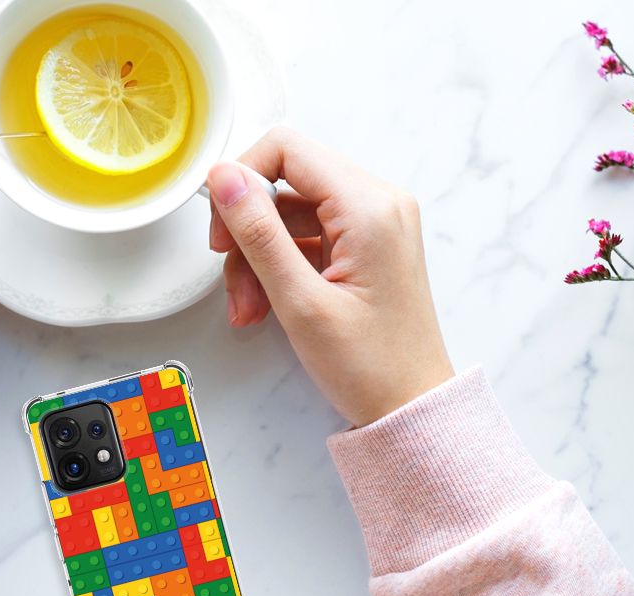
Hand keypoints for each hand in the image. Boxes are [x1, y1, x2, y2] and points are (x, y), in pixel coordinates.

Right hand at [207, 128, 452, 426]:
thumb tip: (224, 177)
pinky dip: (279, 267)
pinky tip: (266, 306)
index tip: (221, 226)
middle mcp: (378, 203)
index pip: (287, 149)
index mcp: (369, 207)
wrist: (411, 408)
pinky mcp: (366, 245)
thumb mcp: (300, 301)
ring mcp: (374, 224)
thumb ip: (258, 233)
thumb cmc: (370, 366)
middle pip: (286, 182)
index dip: (242, 179)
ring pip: (290, 213)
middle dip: (248, 230)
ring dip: (258, 257)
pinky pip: (307, 237)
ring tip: (249, 308)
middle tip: (231, 277)